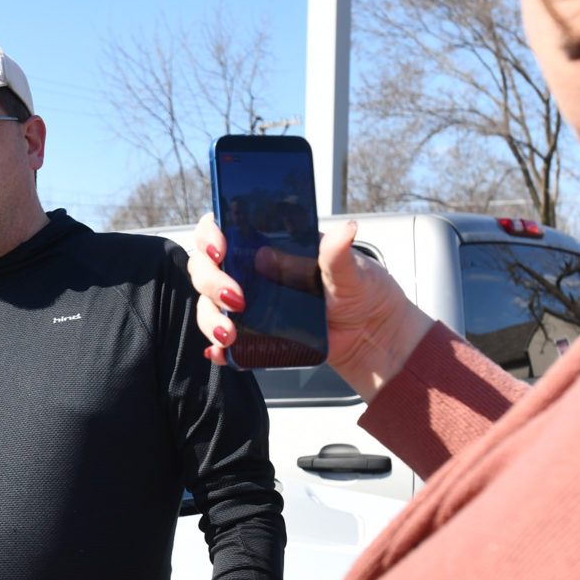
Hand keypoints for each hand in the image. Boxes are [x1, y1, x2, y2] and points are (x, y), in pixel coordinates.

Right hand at [188, 212, 433, 400]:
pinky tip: (223, 352)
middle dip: (210, 281)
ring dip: (210, 318)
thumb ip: (340, 253)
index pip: (224, 227)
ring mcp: (252, 303)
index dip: (210, 234)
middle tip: (235, 297)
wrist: (373, 334)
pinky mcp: (256, 334)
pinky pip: (225, 341)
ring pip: (209, 304)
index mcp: (272, 243)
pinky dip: (219, 348)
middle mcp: (254, 270)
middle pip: (206, 267)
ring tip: (229, 333)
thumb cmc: (363, 291)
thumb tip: (344, 231)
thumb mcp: (353, 269)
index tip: (220, 249)